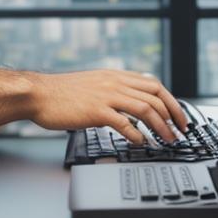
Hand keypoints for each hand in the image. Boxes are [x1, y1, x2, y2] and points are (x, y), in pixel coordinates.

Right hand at [29, 69, 187, 145]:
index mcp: (114, 76)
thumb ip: (112, 90)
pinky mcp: (96, 111)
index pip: (154, 84)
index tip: (178, 116)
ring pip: (146, 109)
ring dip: (161, 126)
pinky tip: (140, 141)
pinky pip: (125, 123)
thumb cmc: (60, 93)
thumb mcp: (92, 84)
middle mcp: (114, 83)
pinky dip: (137, 134)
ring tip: (166, 140)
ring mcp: (106, 96)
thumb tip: (130, 104)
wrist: (38, 94)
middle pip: (156, 95)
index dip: (171, 101)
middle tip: (179, 131)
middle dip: (173, 115)